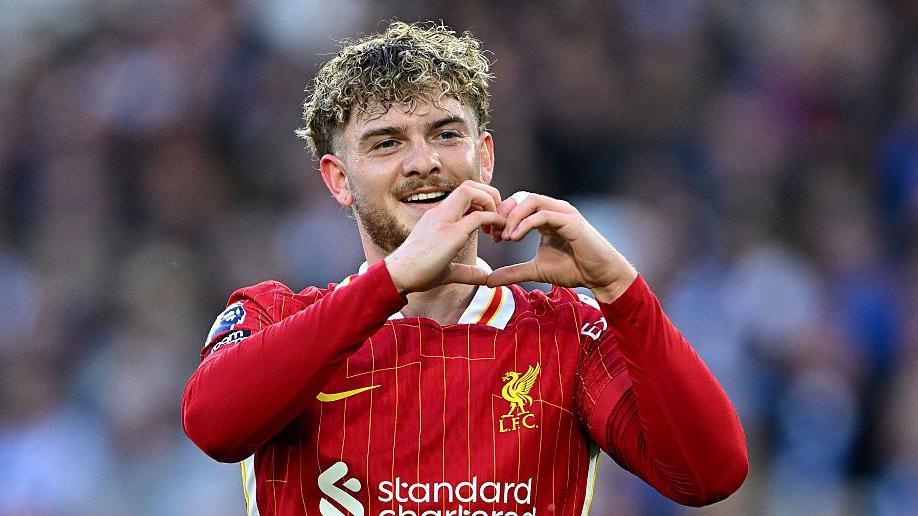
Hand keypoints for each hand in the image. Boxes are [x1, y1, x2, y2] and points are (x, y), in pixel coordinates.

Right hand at [385, 180, 504, 293]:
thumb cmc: (417, 273)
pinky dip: (493, 219)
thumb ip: (467, 271)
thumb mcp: (447, 270)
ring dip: (490, 202)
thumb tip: (485, 277)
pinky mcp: (450, 234)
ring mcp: (444, 220)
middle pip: (469, 185)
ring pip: (471, 191)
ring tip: (497, 222)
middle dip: (490, 194)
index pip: (464, 194)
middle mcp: (440, 212)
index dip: (483, 202)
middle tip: (499, 216)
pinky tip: (497, 231)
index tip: (490, 222)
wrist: (398, 276)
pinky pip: (477, 215)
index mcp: (437, 216)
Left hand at [487, 192, 637, 302]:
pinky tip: (515, 238)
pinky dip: (525, 224)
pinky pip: (543, 214)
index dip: (502, 216)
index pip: (518, 204)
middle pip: (521, 197)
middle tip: (495, 234)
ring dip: (513, 217)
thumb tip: (488, 281)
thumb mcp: (535, 270)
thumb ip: (513, 272)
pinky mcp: (571, 221)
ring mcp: (563, 212)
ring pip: (531, 200)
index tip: (492, 236)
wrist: (600, 276)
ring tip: (505, 237)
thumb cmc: (573, 269)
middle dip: (504, 213)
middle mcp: (554, 209)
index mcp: (546, 216)